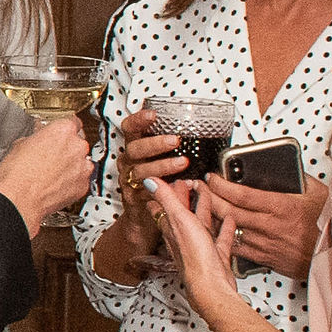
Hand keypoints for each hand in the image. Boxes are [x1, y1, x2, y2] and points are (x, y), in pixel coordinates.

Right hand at [0, 116, 93, 236]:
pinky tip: (55, 184)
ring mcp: (83, 167)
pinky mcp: (83, 186)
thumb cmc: (16, 175)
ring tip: (52, 173)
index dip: (63, 129)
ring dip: (70, 165)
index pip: (73, 122)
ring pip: (81, 161)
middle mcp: (77, 146)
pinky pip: (80, 179)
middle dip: (66, 148)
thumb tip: (38, 139)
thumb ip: (37, 138)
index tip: (59, 134)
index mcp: (63, 130)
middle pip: (78, 142)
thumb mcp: (20, 145)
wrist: (18, 201)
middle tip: (50, 156)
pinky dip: (71, 181)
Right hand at [114, 113, 185, 242]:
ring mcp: (129, 181)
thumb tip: (202, 132)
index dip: (139, 120)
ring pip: (141, 171)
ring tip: (182, 163)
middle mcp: (128, 163)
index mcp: (135, 149)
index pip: (130, 129)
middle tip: (175, 141)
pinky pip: (145, 192)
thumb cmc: (158, 183)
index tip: (153, 115)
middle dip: (155, 143)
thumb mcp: (161, 160)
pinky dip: (161, 189)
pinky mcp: (133, 199)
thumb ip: (172, 148)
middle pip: (135, 149)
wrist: (143, 216)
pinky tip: (177, 185)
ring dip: (162, 165)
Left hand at [145, 177, 243, 314]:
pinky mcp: (215, 256)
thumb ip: (166, 199)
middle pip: (184, 213)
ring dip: (206, 210)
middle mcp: (184, 238)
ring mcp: (200, 247)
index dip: (168, 192)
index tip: (171, 180)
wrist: (211, 286)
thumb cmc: (194, 257)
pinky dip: (225, 228)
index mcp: (172, 228)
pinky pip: (220, 238)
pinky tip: (229, 220)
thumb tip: (149, 180)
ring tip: (210, 197)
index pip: (165, 206)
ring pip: (202, 224)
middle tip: (191, 185)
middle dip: (187, 198)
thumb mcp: (179, 220)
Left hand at [206, 172, 327, 279]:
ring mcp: (265, 243)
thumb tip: (288, 167)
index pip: (241, 194)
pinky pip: (237, 246)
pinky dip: (223, 237)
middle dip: (209, 197)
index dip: (221, 185)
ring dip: (211, 217)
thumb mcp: (318, 194)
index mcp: (282, 207)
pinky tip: (215, 229)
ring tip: (202, 206)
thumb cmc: (328, 225)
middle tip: (199, 187)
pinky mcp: (264, 257)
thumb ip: (299, 179)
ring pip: (228, 229)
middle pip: (229, 210)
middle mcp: (270, 226)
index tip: (212, 177)